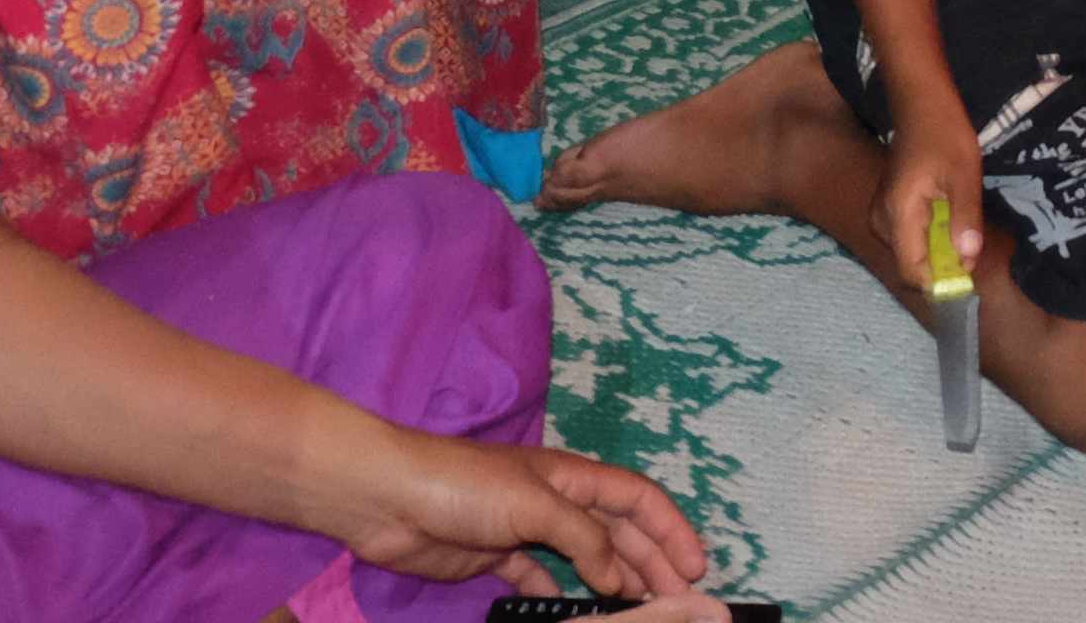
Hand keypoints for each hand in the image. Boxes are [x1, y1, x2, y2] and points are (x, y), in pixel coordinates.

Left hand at [333, 426, 708, 602]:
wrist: (389, 497)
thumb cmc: (464, 486)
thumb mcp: (534, 503)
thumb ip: (583, 536)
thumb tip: (617, 573)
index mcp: (571, 475)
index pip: (637, 497)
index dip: (671, 528)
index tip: (696, 566)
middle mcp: (556, 499)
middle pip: (618, 529)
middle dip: (652, 560)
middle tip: (680, 598)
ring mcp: (526, 528)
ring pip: (585, 555)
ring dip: (615, 578)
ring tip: (640, 608)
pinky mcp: (496, 555)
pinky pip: (540, 577)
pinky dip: (562, 593)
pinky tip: (577, 611)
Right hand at [876, 98, 985, 281]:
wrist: (921, 103)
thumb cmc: (944, 134)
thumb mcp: (964, 176)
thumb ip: (966, 220)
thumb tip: (968, 261)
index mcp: (898, 215)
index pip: (912, 272)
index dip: (940, 282)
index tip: (968, 273)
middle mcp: (882, 220)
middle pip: (911, 265)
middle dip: (942, 266)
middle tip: (971, 244)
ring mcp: (881, 215)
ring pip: (911, 252)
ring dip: (938, 250)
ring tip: (962, 226)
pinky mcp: (887, 208)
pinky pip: (909, 237)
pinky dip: (931, 237)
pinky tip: (950, 217)